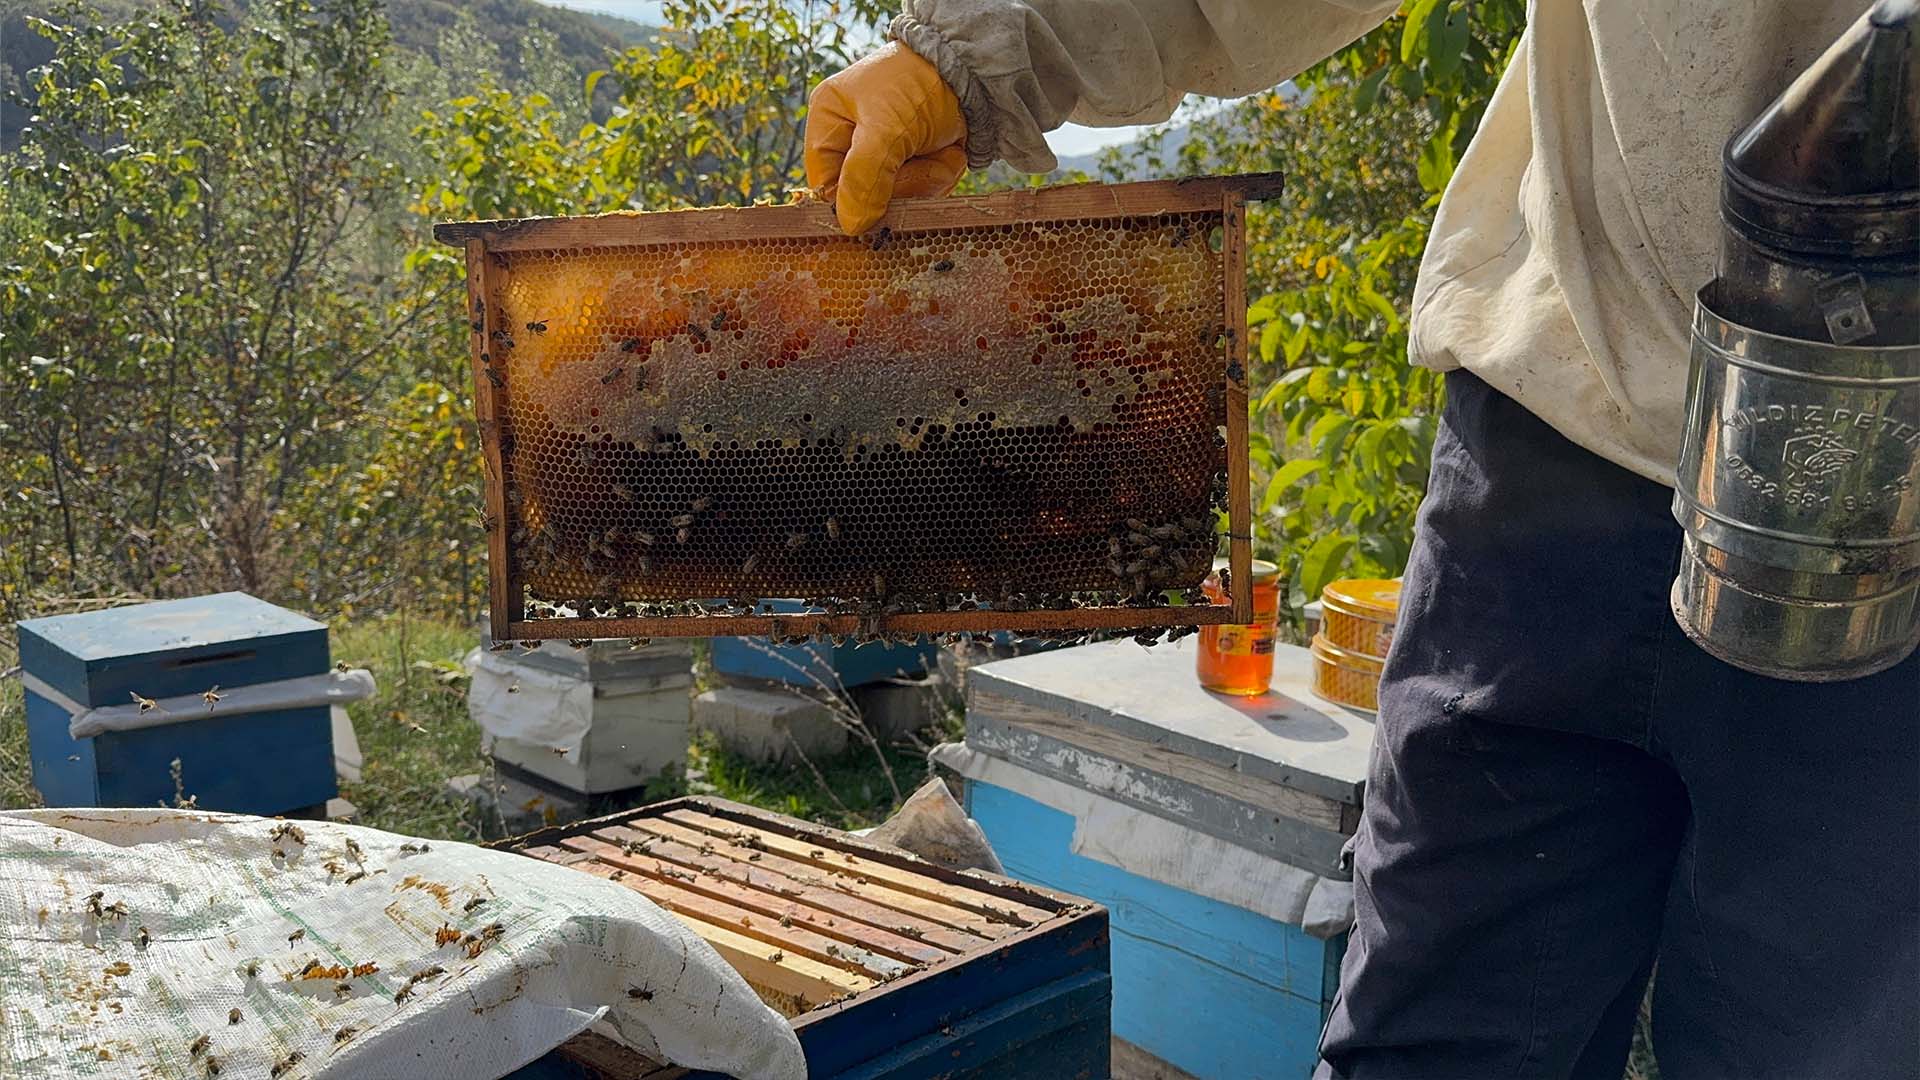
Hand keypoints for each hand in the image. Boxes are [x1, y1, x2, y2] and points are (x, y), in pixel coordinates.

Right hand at [805, 42, 967, 235]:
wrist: (975, 68)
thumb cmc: (918, 85)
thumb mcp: (885, 129)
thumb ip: (863, 177)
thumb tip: (851, 226)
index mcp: (830, 121)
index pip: (826, 184)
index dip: (852, 198)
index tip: (881, 196)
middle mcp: (853, 139)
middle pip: (866, 197)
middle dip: (902, 183)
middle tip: (919, 156)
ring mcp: (887, 153)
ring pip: (899, 199)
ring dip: (927, 179)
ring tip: (939, 149)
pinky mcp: (917, 161)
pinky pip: (924, 192)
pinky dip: (942, 174)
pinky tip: (949, 151)